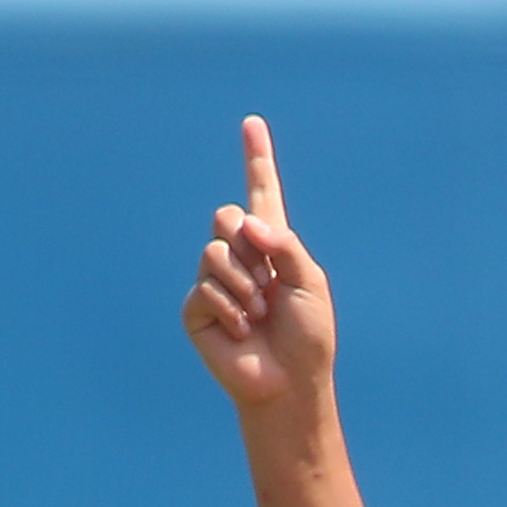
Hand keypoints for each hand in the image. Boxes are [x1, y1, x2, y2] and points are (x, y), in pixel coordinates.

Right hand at [182, 115, 335, 422]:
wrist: (290, 383)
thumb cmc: (307, 336)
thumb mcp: (309, 280)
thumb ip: (283, 243)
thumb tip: (244, 224)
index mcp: (273, 246)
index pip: (262, 194)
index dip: (257, 159)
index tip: (253, 123)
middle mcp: (241, 258)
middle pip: (227, 216)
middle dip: (249, 246)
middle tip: (268, 284)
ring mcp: (215, 282)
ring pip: (215, 251)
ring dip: (244, 285)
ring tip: (259, 314)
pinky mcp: (198, 309)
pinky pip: (206, 287)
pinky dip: (231, 308)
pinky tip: (243, 331)